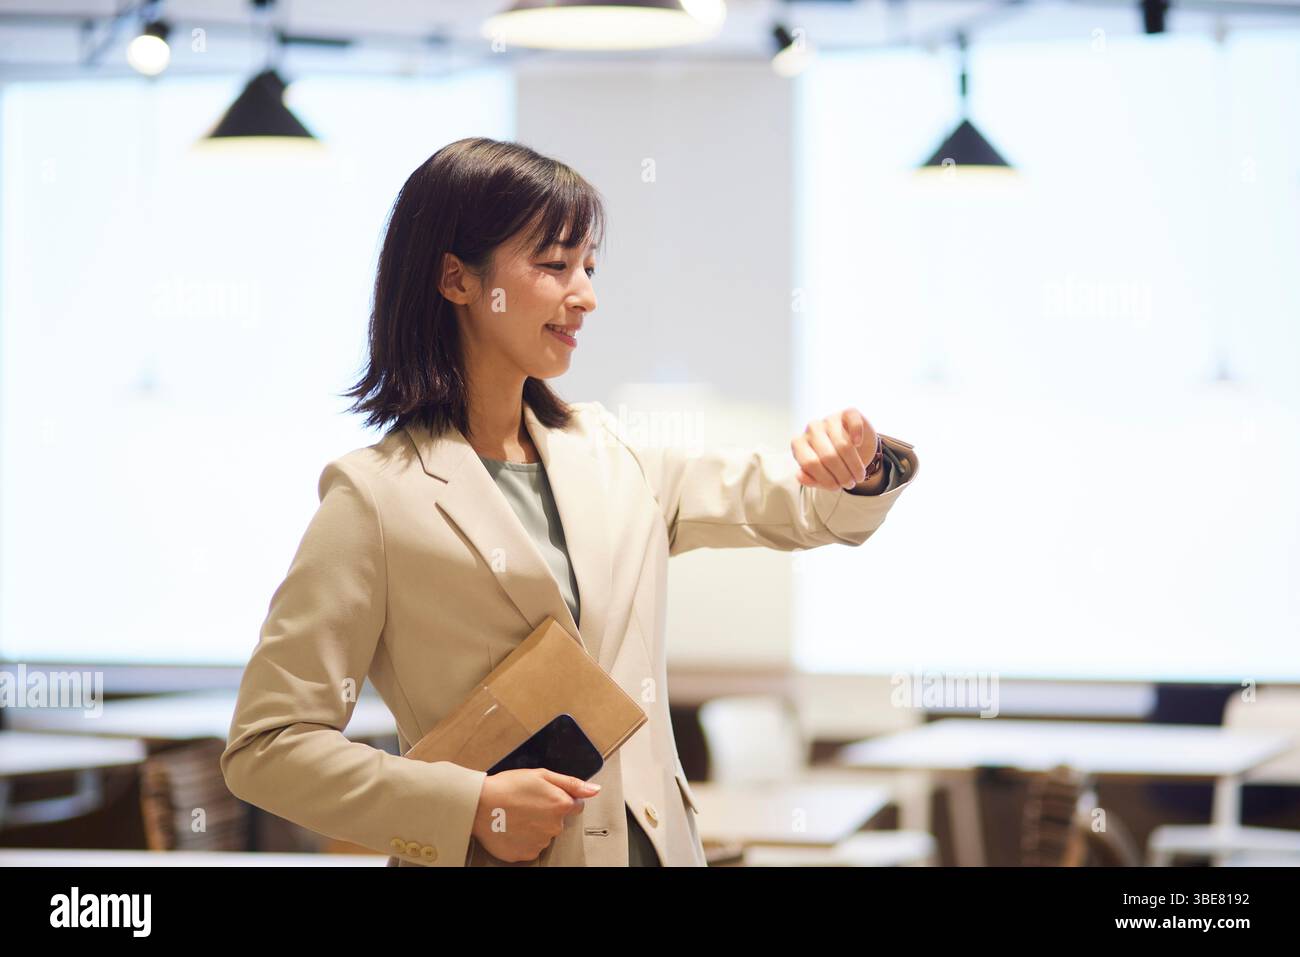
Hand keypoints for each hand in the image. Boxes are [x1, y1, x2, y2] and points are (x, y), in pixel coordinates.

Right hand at [471, 768, 598, 861]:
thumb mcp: (542, 775)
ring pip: (544, 835)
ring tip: (516, 815)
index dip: (560, 798)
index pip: (574, 805)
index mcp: (561, 806)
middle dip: (546, 813)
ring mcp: (540, 843)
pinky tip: (512, 828)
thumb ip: (571, 783)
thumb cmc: (508, 786)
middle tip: (526, 804)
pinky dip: (524, 840)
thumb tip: (595, 790)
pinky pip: (530, 847)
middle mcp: (554, 828)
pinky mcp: (525, 854)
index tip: (544, 796)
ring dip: (535, 827)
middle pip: (558, 821)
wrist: (479, 805)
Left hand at [792, 407, 878, 490]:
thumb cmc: (831, 463)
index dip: (825, 479)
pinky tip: (858, 444)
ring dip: (854, 465)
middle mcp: (812, 429)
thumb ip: (809, 478)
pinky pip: (854, 424)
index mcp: (799, 444)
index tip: (836, 488)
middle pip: (828, 457)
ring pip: (843, 445)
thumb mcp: (820, 474)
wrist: (853, 447)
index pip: (809, 463)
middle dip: (842, 475)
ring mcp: (829, 419)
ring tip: (859, 476)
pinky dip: (858, 435)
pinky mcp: (848, 413)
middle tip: (850, 484)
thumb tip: (800, 476)